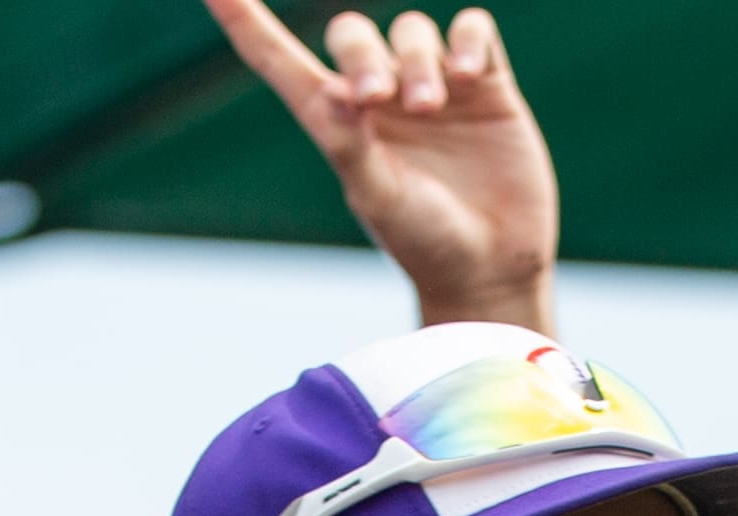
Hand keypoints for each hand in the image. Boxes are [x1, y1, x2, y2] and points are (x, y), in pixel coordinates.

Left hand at [204, 1, 558, 329]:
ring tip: (429, 106)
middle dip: (360, 54)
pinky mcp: (484, 86)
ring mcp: (432, 86)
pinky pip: (471, 30)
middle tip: (376, 97)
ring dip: (416, 61)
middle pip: (352, 35)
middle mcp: (380, 98)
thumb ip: (350, 147)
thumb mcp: (379, 200)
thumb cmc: (425, 243)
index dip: (245, 22)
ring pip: (412, 31)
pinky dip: (466, 41)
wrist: (492, 269)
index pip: (280, 61)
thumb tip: (332, 96)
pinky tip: (466, 74)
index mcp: (338, 124)